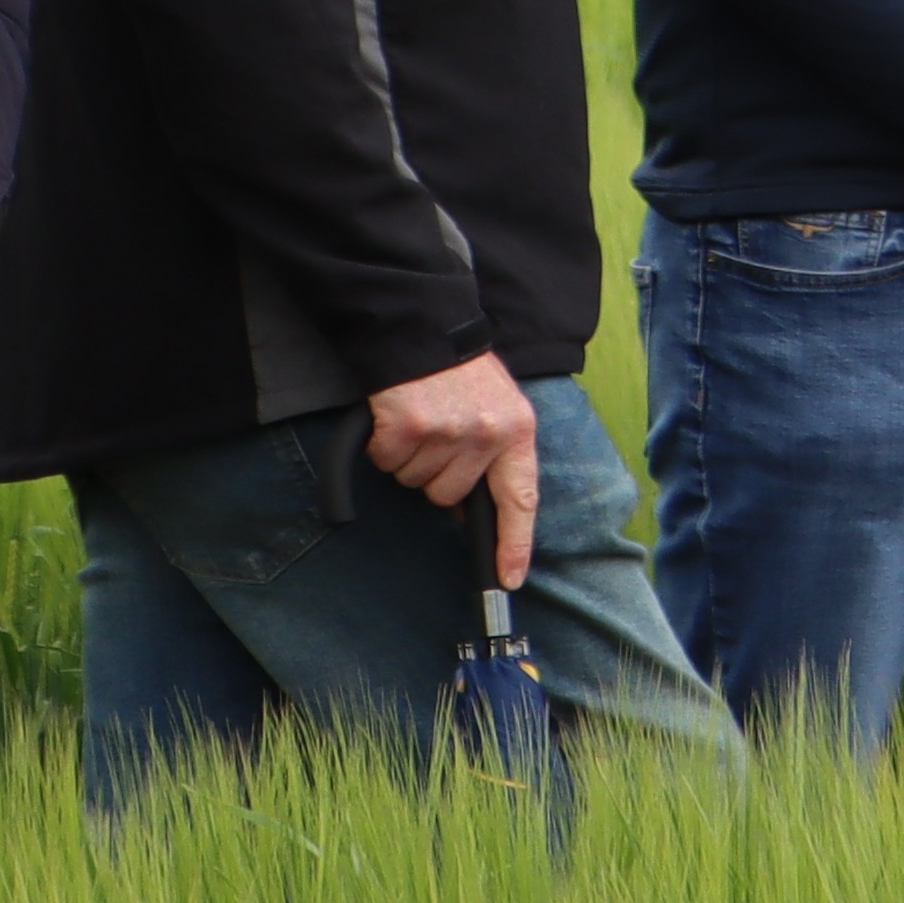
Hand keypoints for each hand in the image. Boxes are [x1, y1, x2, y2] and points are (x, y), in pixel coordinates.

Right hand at [366, 351, 541, 588]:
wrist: (422, 325)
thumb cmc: (458, 373)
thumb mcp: (495, 407)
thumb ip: (492, 454)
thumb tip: (464, 508)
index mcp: (517, 431)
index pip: (521, 499)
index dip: (515, 543)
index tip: (509, 577)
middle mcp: (487, 434)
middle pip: (448, 495)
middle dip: (434, 476)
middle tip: (434, 435)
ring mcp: (448, 431)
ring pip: (416, 481)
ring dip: (408, 459)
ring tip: (419, 419)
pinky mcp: (409, 426)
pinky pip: (387, 461)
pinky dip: (383, 445)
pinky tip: (396, 416)